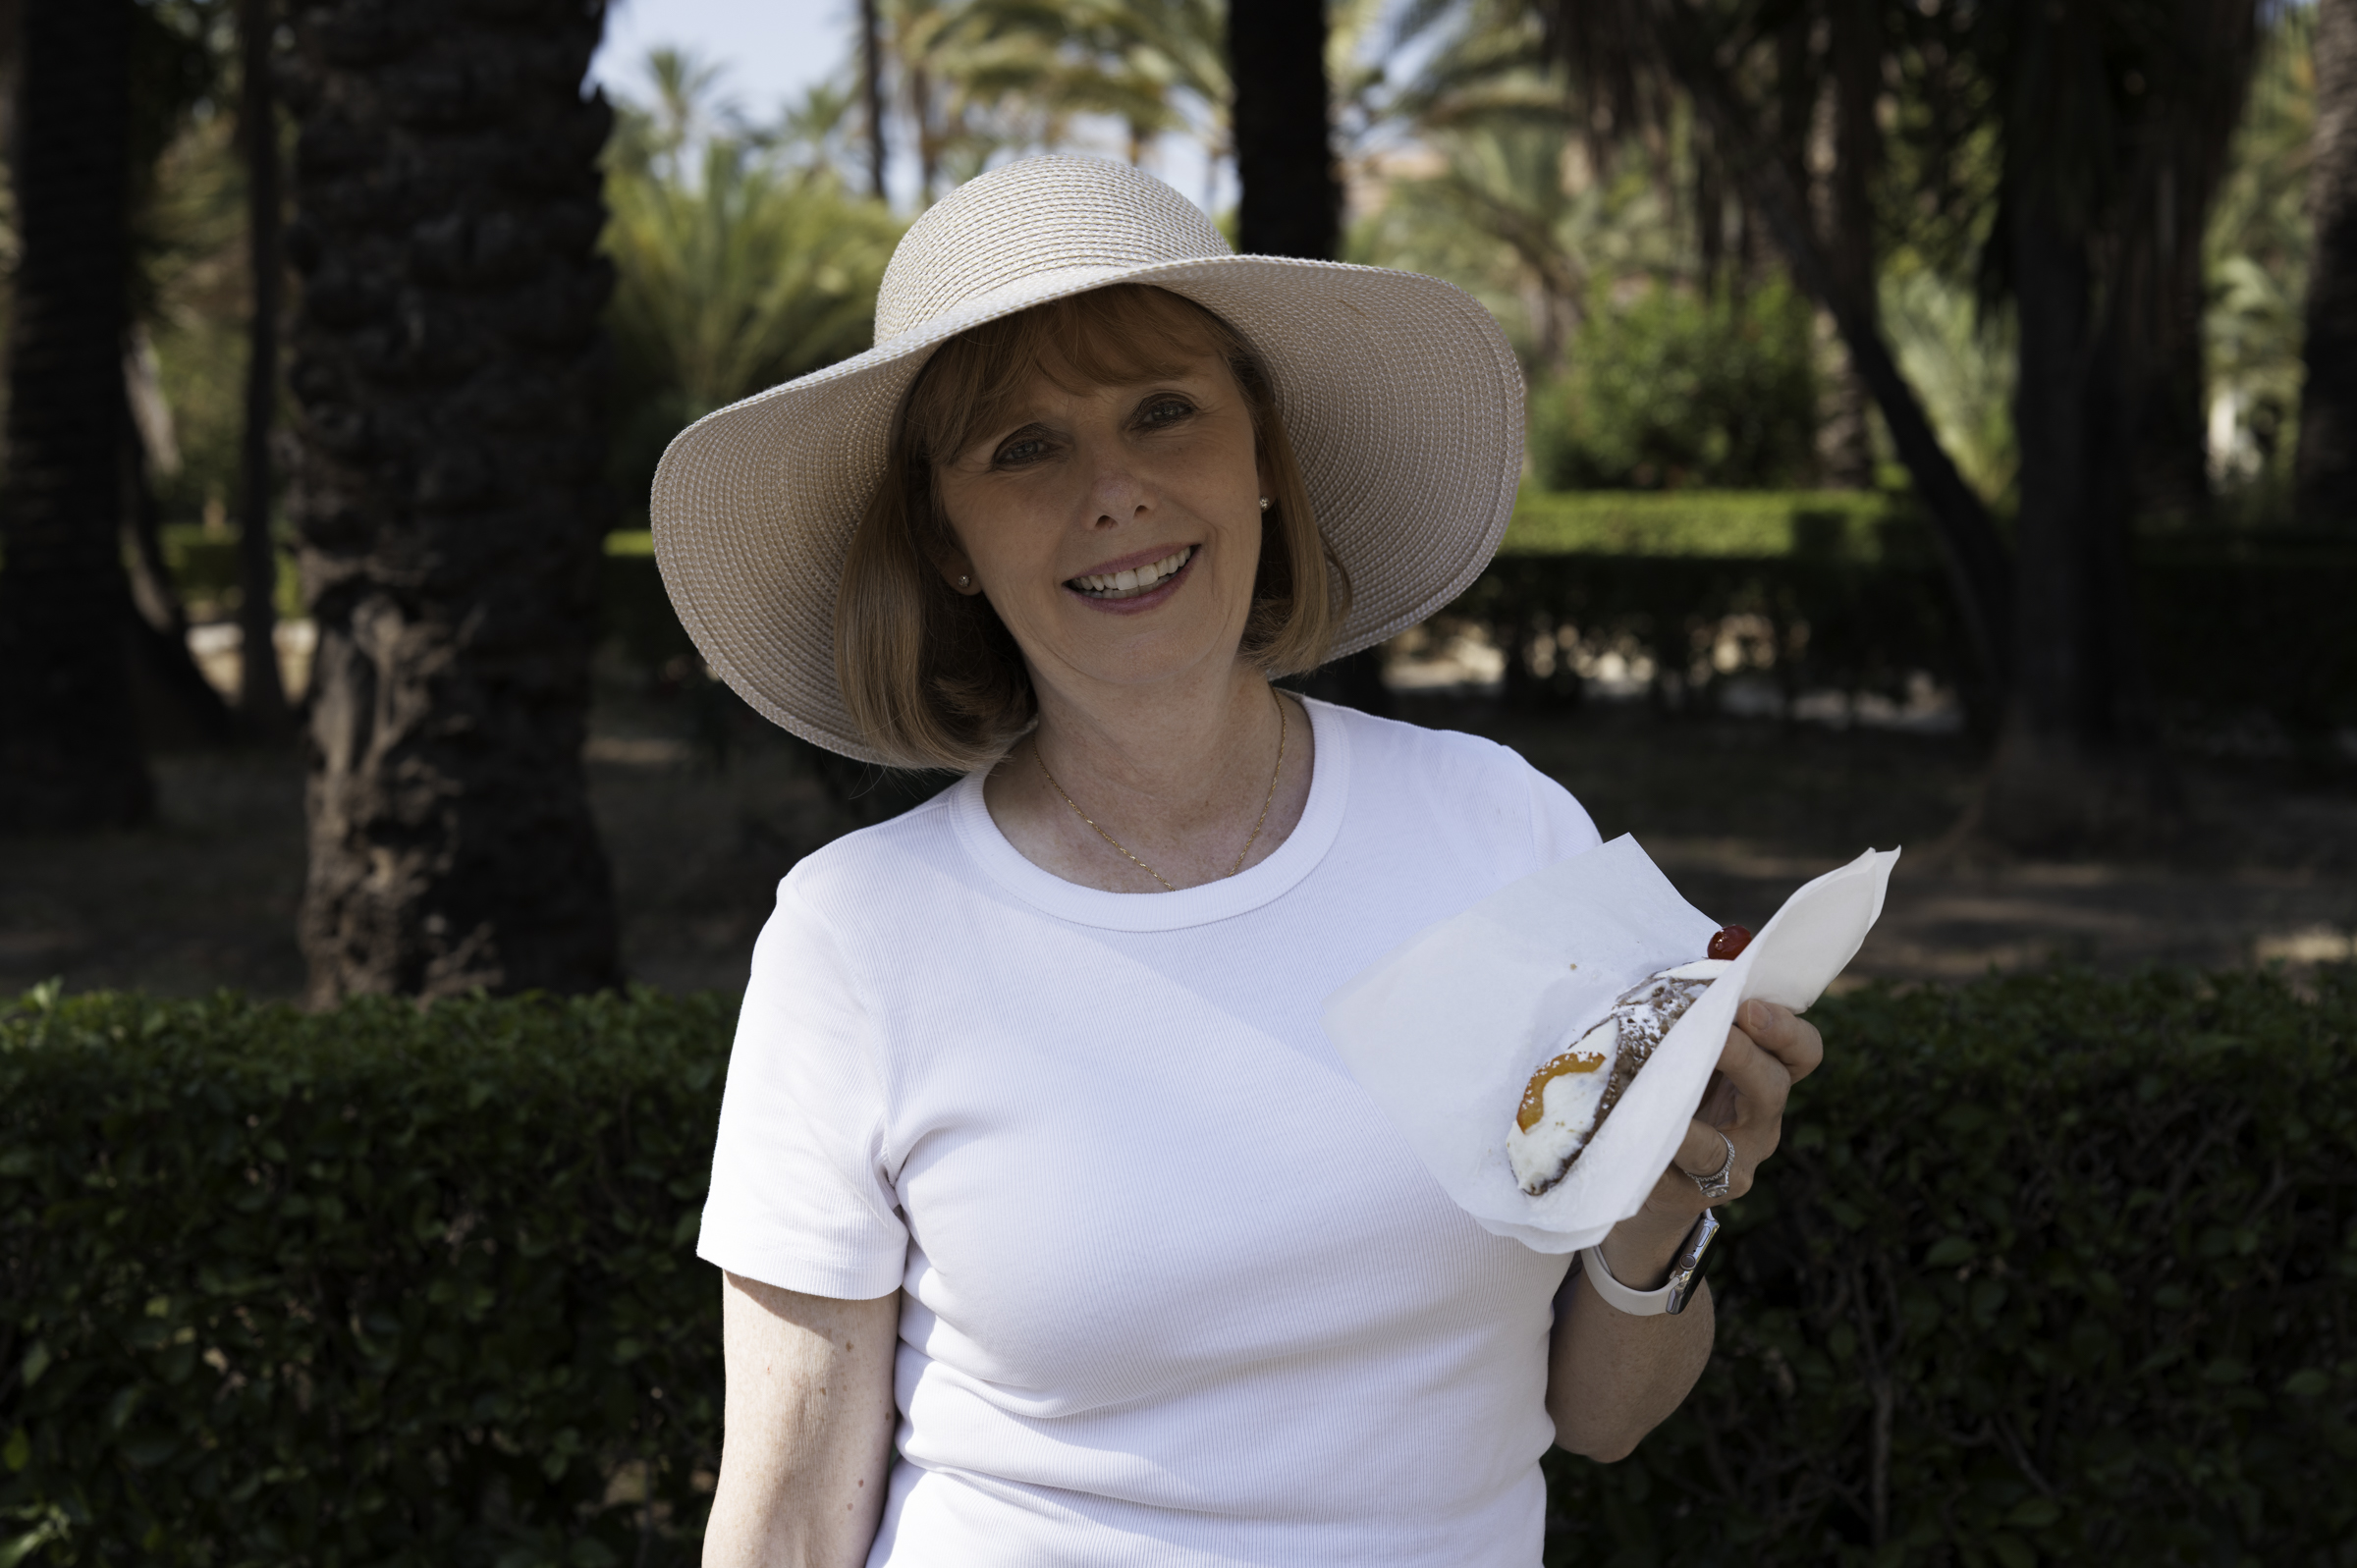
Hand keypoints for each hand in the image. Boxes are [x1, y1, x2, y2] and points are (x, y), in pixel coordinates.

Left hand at [1597, 999, 1824, 1286]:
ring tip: (1654, 1094)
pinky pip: (1667, 1174)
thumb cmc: (1671, 1093)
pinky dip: (1644, 1151)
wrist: (1645, 1172)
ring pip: (1715, 1147)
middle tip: (1714, 1034)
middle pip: (1772, 1088)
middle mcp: (1761, 1124)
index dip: (1785, 1028)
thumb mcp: (1690, 1056)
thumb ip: (1694, 1024)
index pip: (1802, 1052)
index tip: (1748, 1005)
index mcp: (1766, 1078)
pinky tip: (1620, 1133)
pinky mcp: (1692, 1196)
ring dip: (1682, 1119)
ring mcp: (1732, 1167)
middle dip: (1742, 1055)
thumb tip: (1671, 983)